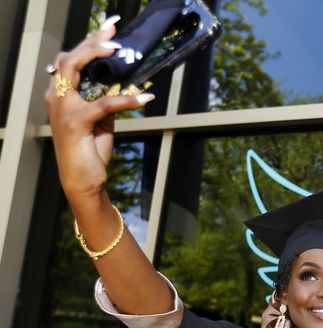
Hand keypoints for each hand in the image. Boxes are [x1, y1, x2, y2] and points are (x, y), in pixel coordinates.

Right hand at [44, 15, 154, 199]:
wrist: (83, 180)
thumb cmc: (90, 149)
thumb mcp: (101, 121)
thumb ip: (106, 100)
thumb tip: (123, 85)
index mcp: (62, 94)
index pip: (72, 61)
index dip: (90, 43)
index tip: (109, 30)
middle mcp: (57, 97)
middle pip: (69, 58)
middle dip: (92, 41)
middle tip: (113, 31)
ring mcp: (63, 108)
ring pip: (74, 69)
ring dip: (96, 56)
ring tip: (118, 51)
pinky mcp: (75, 122)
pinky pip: (103, 104)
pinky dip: (126, 99)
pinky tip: (144, 99)